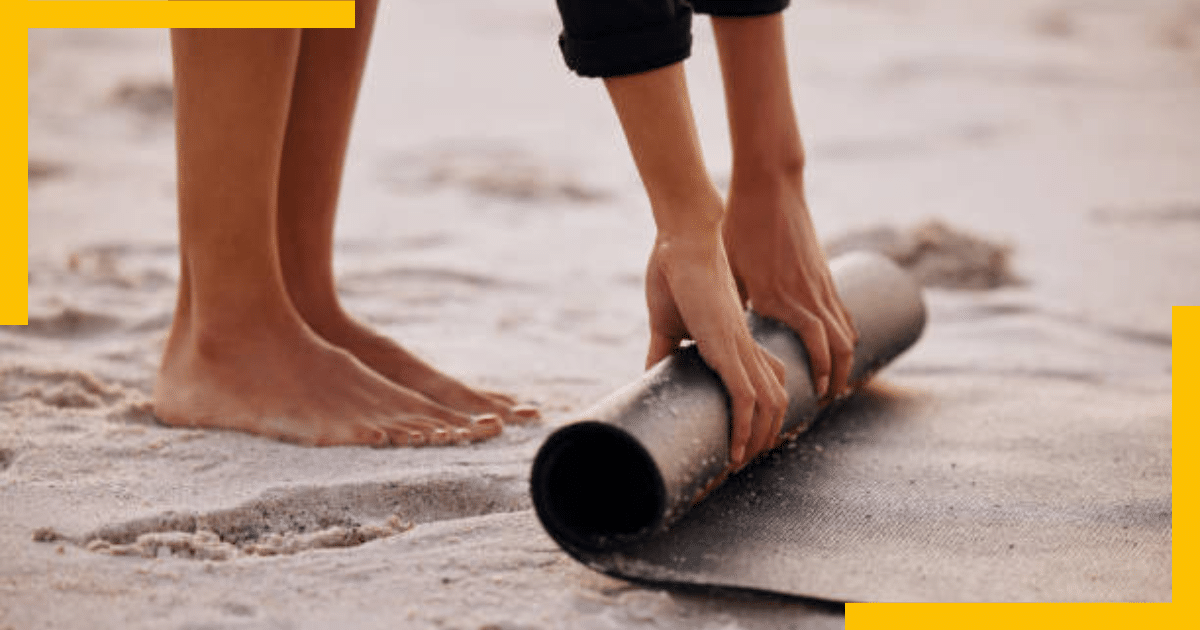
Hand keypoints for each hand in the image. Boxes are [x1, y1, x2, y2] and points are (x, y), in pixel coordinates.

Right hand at [644, 229, 787, 467]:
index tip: (748, 436)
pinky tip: (738, 449)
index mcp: (737, 338)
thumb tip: (650, 374)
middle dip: (767, 433)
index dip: (763, 411)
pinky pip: (747, 397)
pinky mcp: (726, 346)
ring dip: (760, 438)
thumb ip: (663, 349)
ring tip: (742, 461)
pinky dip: (746, 428)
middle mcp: (746, 345)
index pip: (766, 380)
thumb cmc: (673, 272)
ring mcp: (739, 346)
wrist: (680, 240)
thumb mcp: (666, 322)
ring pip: (770, 403)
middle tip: (745, 458)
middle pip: (777, 398)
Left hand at [722, 174, 857, 401]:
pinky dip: (846, 331)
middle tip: (829, 398)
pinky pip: (842, 309)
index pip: (815, 348)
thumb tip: (715, 336)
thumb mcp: (728, 270)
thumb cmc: (739, 227)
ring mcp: (820, 281)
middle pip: (840, 346)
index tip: (815, 397)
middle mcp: (808, 294)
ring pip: (846, 329)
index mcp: (781, 298)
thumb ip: (732, 304)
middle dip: (838, 376)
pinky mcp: (824, 270)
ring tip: (837, 379)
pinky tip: (840, 343)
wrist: (768, 186)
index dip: (821, 376)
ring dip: (845, 357)